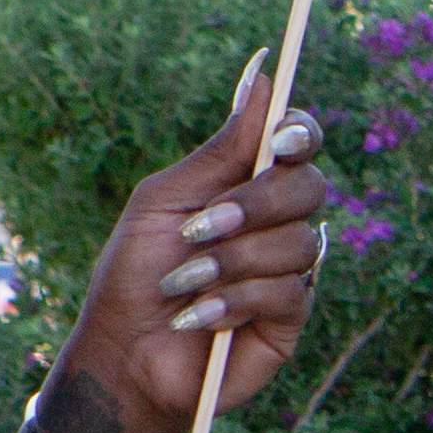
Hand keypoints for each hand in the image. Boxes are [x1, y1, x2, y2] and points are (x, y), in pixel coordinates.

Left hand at [46, 55, 336, 432]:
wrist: (123, 354)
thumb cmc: (135, 275)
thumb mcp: (166, 202)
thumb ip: (220, 150)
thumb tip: (263, 78)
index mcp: (247, 184)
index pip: (298, 143)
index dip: (299, 134)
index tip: (278, 142)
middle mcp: (277, 222)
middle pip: (308, 187)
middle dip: (253, 206)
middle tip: (199, 228)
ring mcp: (289, 269)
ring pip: (297, 243)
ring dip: (228, 262)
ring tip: (182, 284)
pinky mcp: (292, 318)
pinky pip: (288, 291)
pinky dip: (233, 300)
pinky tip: (197, 317)